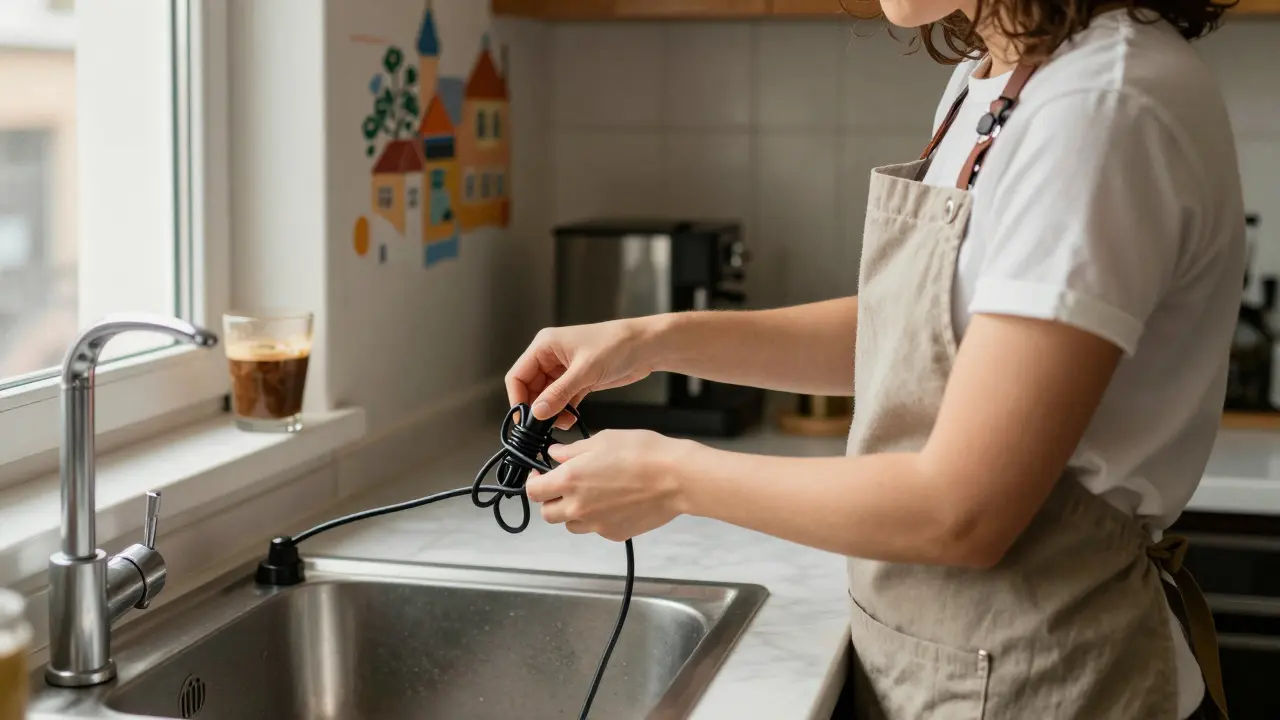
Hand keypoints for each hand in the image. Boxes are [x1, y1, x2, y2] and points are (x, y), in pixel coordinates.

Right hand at [505, 319, 661, 428]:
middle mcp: (551, 357)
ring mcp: (564, 370)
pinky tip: (569, 420)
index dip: (517, 398)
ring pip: (546, 396)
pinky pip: (562, 399)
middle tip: (542, 428)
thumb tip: (537, 412)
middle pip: (530, 388)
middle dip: (536, 408)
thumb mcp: (585, 370)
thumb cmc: (617, 345)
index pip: (518, 375)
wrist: (646, 346)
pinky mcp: (579, 380)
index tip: (524, 419)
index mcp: (545, 346)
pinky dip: (563, 411)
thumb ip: (559, 392)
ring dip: (551, 412)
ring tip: (562, 423)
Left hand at [526, 429, 692, 541]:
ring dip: (572, 511)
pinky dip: (598, 518)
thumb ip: (572, 450)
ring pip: (570, 524)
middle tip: (565, 485)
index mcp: (569, 481)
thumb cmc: (643, 454)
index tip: (541, 474)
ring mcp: (596, 524)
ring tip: (591, 493)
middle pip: (547, 513)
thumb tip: (555, 454)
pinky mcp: (614, 533)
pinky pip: (596, 529)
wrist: (676, 478)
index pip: (533, 491)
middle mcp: (578, 507)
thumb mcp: (602, 440)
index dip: (534, 482)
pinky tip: (614, 501)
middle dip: (551, 499)